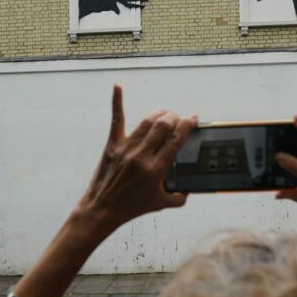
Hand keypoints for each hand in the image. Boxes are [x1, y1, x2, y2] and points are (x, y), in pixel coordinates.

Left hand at [78, 85, 197, 228]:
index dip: (188, 125)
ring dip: (159, 114)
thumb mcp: (161, 204)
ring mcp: (126, 148)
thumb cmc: (132, 207)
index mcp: (156, 169)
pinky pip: (116, 119)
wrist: (102, 209)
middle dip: (175, 117)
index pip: (177, 139)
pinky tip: (117, 87)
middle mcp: (141, 155)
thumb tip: (191, 188)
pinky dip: (116, 102)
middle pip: (164, 125)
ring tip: (166, 114)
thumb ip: (180, 196)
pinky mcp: (112, 145)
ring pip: (147, 121)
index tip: (194, 119)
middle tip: (179, 119)